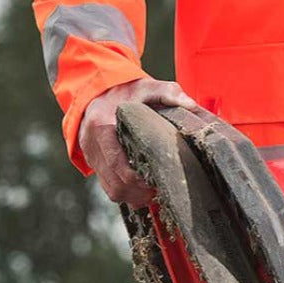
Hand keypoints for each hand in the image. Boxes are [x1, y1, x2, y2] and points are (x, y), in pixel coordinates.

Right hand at [78, 77, 197, 206]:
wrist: (99, 91)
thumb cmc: (126, 90)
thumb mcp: (148, 86)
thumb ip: (169, 93)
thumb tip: (191, 105)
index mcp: (102, 126)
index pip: (118, 162)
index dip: (139, 178)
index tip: (161, 179)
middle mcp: (93, 145)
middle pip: (116, 182)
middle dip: (140, 191)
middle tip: (162, 189)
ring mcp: (92, 156)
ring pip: (112, 190)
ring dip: (134, 196)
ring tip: (156, 193)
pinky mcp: (95, 163)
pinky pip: (109, 187)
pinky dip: (127, 193)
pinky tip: (144, 190)